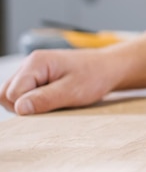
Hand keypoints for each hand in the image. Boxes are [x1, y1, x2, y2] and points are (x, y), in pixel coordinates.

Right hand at [0, 49, 118, 114]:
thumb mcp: (73, 91)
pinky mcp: (37, 79)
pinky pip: (24, 95)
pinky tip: (54, 100)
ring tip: (55, 101)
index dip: (28, 106)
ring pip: (12, 96)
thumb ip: (45, 99)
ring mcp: (32, 72)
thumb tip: (19, 108)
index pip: (12, 93)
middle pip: (6, 95)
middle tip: (52, 106)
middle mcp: (29, 65)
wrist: (109, 68)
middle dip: (24, 107)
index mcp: (36, 63)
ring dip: (29, 105)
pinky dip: (35, 102)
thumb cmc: (95, 76)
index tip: (51, 106)